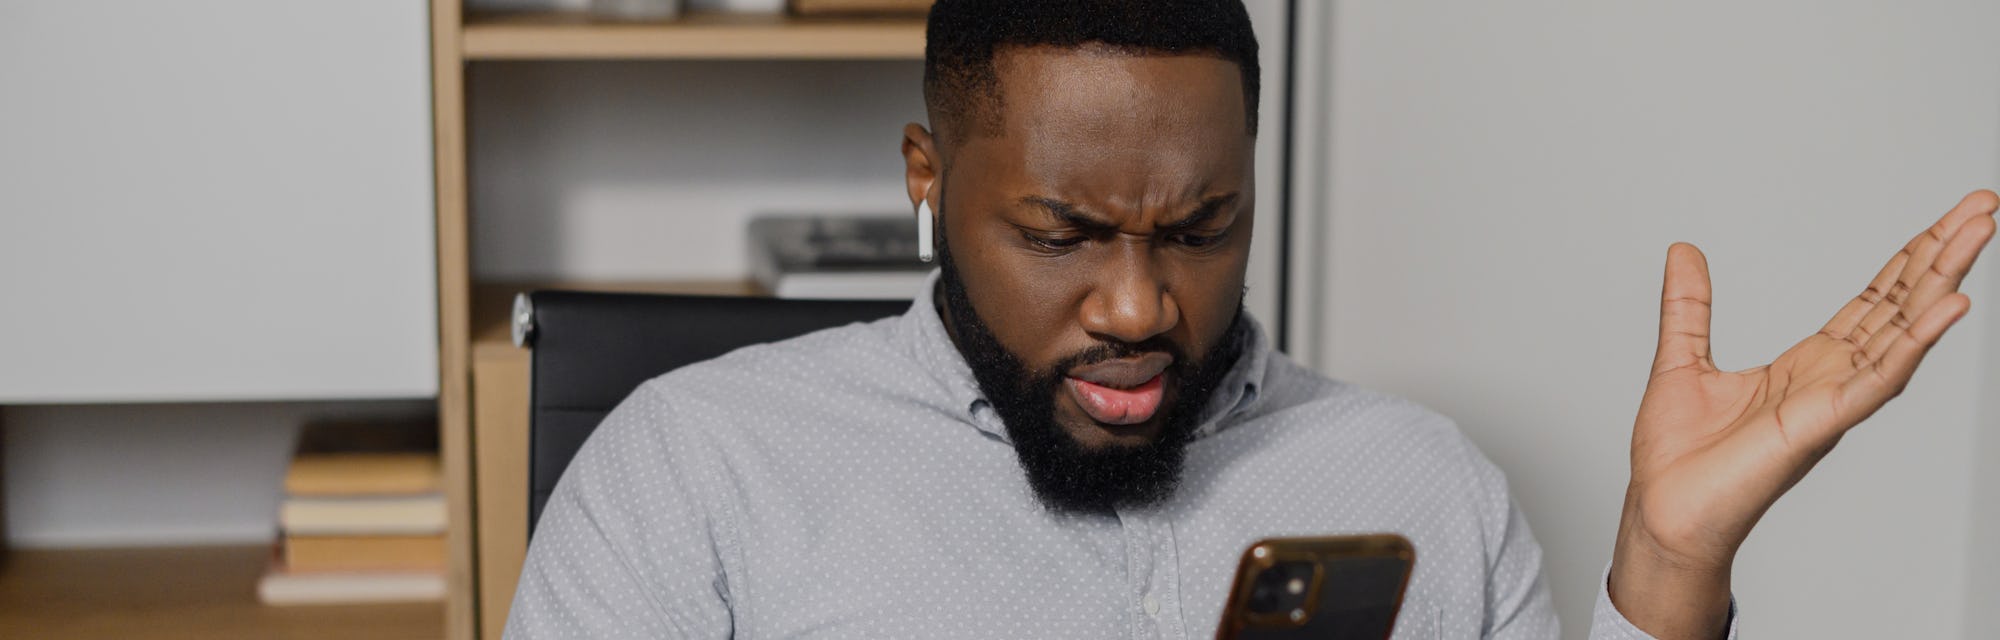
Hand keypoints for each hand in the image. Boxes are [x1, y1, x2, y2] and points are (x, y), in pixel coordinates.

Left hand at [1607, 190, 1998, 638]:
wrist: (1660, 513)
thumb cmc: (1678, 458)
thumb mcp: (1682, 360)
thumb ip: (1689, 306)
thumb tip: (1683, 251)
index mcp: (1808, 367)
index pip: (1873, 302)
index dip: (1909, 259)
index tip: (1946, 219)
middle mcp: (1832, 382)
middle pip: (1901, 307)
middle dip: (1943, 255)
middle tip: (1983, 206)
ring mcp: (1833, 403)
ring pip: (1902, 333)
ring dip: (1942, 282)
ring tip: (1979, 233)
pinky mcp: (1820, 426)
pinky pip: (1878, 379)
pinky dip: (1915, 342)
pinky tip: (1950, 305)